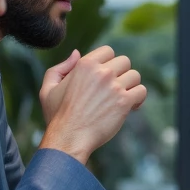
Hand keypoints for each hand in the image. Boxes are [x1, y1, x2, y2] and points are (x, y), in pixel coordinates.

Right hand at [40, 45, 146, 163]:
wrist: (68, 138)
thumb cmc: (57, 116)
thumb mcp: (48, 88)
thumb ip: (61, 68)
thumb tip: (77, 53)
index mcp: (85, 65)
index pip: (108, 51)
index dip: (108, 63)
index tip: (106, 77)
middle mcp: (101, 72)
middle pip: (124, 61)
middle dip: (121, 74)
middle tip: (114, 89)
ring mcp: (114, 86)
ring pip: (135, 75)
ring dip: (131, 86)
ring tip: (122, 98)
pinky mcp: (124, 101)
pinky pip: (141, 91)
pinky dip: (139, 99)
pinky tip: (131, 107)